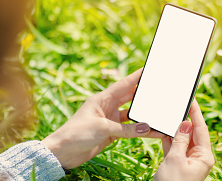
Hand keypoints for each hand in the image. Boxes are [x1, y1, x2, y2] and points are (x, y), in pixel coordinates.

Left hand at [42, 68, 164, 168]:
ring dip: (143, 116)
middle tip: (158, 89)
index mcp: (101, 99)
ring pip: (132, 116)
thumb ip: (126, 129)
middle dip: (143, 94)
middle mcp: (107, 107)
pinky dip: (140, 132)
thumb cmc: (76, 133)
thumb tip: (147, 127)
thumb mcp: (102, 128)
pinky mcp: (112, 133)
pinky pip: (130, 131)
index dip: (136, 76)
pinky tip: (151, 132)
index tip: (148, 69)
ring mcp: (110, 120)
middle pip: (130, 98)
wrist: (63, 152)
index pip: (123, 85)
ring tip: (158, 112)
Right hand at [154, 102, 214, 180]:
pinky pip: (174, 148)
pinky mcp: (178, 165)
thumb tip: (186, 123)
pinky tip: (163, 128)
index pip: (201, 129)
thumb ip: (180, 140)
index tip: (192, 99)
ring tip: (169, 112)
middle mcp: (198, 158)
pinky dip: (169, 139)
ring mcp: (188, 161)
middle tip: (179, 102)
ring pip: (182, 140)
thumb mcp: (175, 159)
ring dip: (175, 128)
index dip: (196, 113)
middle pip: (193, 133)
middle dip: (185, 119)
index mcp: (204, 156)